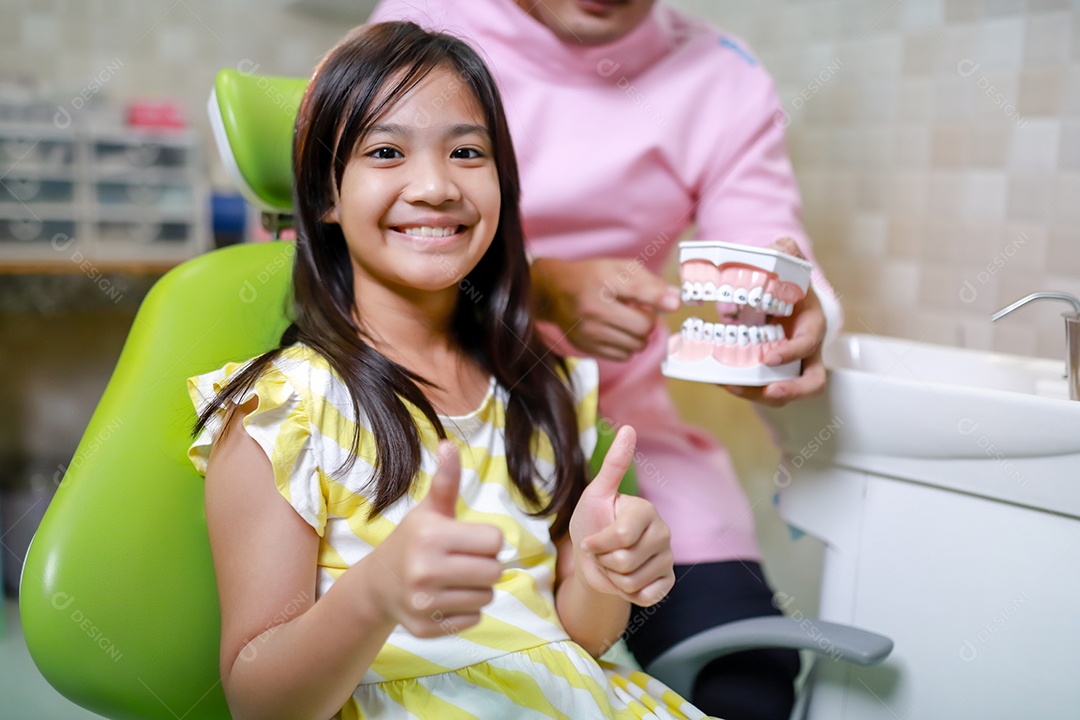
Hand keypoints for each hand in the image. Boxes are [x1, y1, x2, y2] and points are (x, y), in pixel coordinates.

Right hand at [368, 442, 502, 637]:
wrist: (378, 584)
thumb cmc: (413, 540)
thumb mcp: (428, 510)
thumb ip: (446, 481)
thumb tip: (449, 444)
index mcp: (431, 536)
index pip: (496, 541)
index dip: (487, 540)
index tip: (468, 540)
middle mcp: (425, 571)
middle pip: (495, 572)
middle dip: (486, 565)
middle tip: (463, 561)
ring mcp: (424, 603)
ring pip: (487, 597)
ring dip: (478, 588)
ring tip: (455, 579)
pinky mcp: (427, 628)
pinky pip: (474, 620)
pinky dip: (466, 611)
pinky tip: (445, 598)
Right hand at [531, 256, 680, 360]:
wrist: (555, 293)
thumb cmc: (593, 277)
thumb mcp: (620, 268)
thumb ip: (650, 282)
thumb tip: (676, 299)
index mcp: (603, 280)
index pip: (637, 291)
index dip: (660, 299)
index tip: (674, 304)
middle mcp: (594, 308)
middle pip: (642, 326)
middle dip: (650, 321)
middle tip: (641, 311)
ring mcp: (589, 331)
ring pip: (636, 345)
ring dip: (640, 335)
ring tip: (629, 322)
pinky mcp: (587, 347)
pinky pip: (623, 356)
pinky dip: (628, 347)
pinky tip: (619, 333)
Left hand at [568, 426, 673, 606]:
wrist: (591, 560)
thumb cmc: (591, 523)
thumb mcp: (595, 494)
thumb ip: (613, 464)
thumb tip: (628, 427)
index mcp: (646, 510)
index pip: (620, 537)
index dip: (598, 543)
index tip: (592, 538)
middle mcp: (663, 533)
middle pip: (625, 561)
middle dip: (604, 561)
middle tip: (604, 552)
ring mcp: (667, 559)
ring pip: (632, 582)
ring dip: (613, 578)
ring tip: (613, 565)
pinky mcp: (667, 582)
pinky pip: (647, 597)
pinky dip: (629, 594)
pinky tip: (627, 580)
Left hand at [723, 239, 826, 406]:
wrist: (782, 297)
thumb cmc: (787, 283)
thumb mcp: (790, 264)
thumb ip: (787, 252)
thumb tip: (780, 245)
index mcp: (811, 324)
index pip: (810, 344)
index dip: (793, 352)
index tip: (770, 357)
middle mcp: (806, 351)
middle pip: (811, 383)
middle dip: (791, 391)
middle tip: (768, 391)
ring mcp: (790, 366)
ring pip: (783, 391)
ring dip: (757, 394)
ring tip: (731, 387)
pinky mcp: (771, 372)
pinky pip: (760, 386)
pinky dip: (740, 386)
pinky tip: (717, 379)